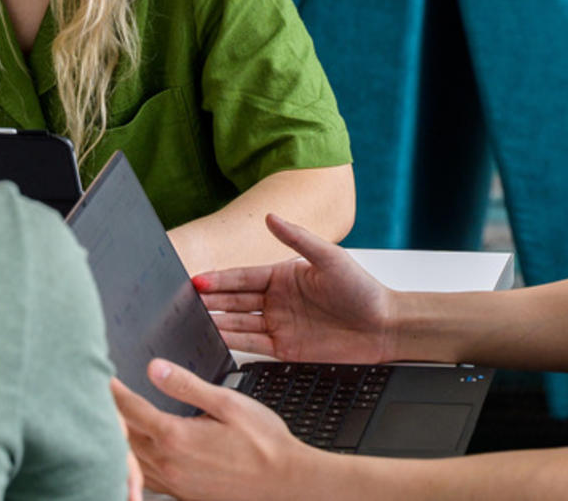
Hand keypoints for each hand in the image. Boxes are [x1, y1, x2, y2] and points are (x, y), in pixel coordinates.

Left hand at [113, 360, 313, 500]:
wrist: (284, 481)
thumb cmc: (262, 442)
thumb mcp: (227, 402)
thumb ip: (187, 385)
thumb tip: (155, 368)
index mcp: (176, 436)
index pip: (132, 410)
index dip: (113, 392)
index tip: (101, 378)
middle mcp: (169, 463)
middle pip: (123, 437)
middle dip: (109, 415)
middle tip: (97, 397)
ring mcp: (174, 482)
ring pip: (130, 461)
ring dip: (117, 441)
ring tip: (108, 422)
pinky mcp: (182, 494)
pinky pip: (145, 478)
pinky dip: (132, 464)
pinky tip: (134, 456)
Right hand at [195, 214, 398, 364]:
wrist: (385, 327)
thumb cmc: (363, 289)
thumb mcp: (330, 258)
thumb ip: (298, 239)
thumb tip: (270, 217)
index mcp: (283, 276)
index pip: (243, 277)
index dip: (219, 280)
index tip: (196, 281)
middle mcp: (277, 300)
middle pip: (235, 300)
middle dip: (211, 302)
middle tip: (183, 304)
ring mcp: (279, 325)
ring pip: (239, 323)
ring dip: (217, 322)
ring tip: (191, 323)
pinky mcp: (285, 349)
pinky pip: (252, 346)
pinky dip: (232, 344)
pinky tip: (215, 340)